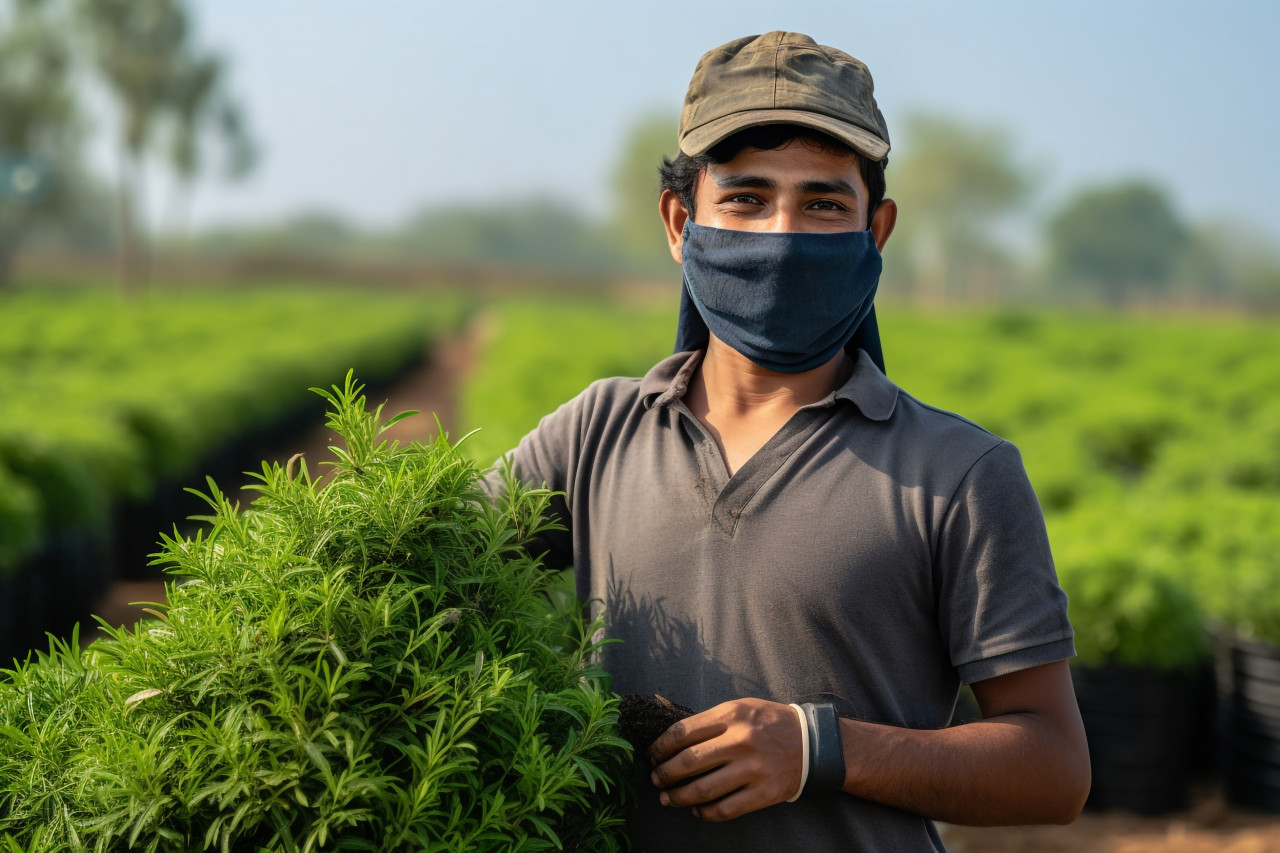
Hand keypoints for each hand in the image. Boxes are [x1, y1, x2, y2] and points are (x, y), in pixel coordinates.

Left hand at [648, 697, 803, 821]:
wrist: (811, 743)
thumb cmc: (768, 723)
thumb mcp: (741, 708)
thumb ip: (711, 721)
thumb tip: (674, 741)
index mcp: (731, 715)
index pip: (683, 732)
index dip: (661, 746)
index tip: (652, 754)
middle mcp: (740, 741)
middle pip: (689, 762)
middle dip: (664, 773)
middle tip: (655, 779)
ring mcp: (752, 769)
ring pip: (703, 789)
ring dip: (678, 796)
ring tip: (667, 798)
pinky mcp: (763, 792)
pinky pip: (725, 809)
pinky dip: (705, 813)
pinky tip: (696, 810)